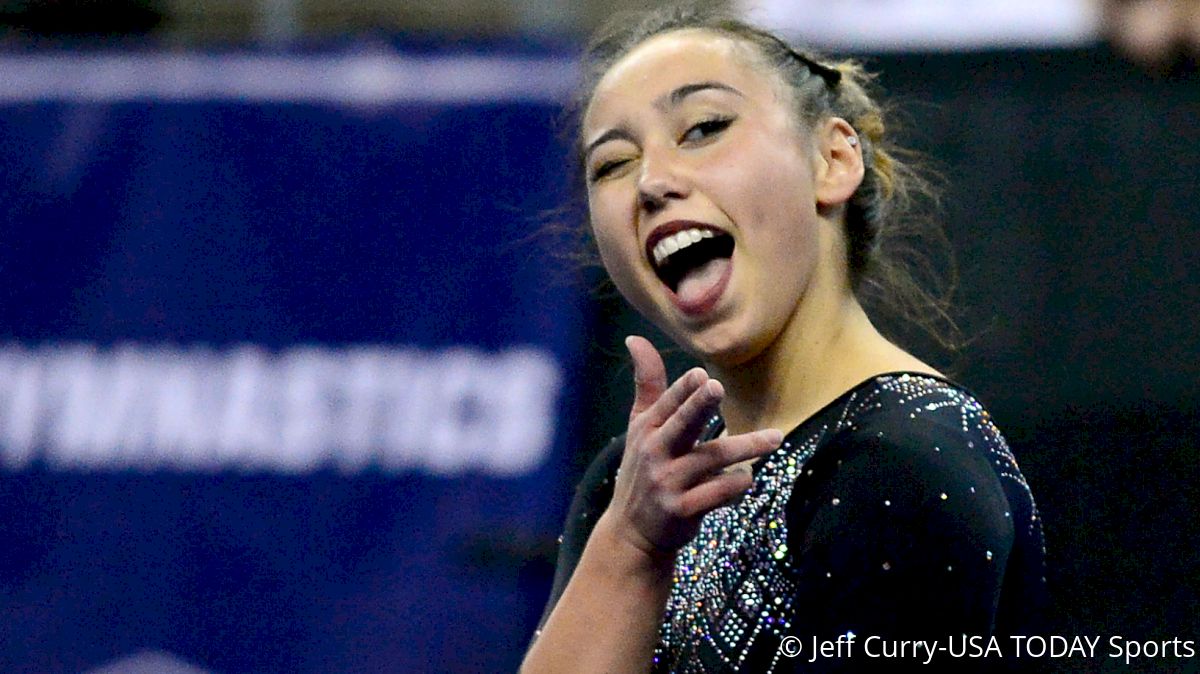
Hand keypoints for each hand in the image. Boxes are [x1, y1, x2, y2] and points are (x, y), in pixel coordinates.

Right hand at [604, 336, 782, 560]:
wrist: (632, 531)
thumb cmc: (643, 468)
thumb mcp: (639, 426)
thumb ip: (647, 384)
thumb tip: (635, 338)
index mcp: (647, 429)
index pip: (667, 404)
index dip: (684, 391)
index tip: (701, 375)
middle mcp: (655, 453)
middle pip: (682, 425)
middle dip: (698, 407)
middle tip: (716, 387)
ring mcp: (668, 483)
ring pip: (712, 459)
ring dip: (745, 447)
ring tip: (776, 438)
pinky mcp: (682, 510)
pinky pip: (717, 493)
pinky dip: (736, 484)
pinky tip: (748, 478)